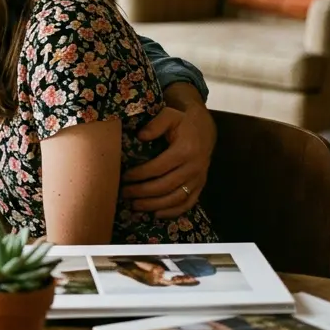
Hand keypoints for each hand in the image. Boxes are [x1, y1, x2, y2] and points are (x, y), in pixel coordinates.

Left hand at [121, 88, 215, 217]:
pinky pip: (189, 203)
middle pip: (165, 186)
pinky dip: (173, 211)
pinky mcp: (201, 185)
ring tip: (134, 206)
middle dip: (142, 192)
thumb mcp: (169, 114)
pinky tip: (156, 214)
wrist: (205, 126)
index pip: (158, 168)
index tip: (123, 177)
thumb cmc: (182, 120)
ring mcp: (199, 179)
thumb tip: (140, 136)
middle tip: (124, 194)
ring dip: (154, 205)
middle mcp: (194, 168)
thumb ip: (155, 124)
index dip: (139, 175)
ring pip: (176, 198)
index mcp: (185, 151)